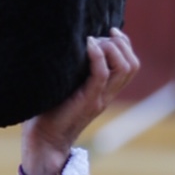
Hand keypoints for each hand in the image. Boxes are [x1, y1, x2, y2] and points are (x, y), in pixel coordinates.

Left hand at [20, 29, 139, 174]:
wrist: (42, 143)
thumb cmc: (46, 115)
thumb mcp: (62, 88)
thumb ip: (70, 72)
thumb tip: (62, 47)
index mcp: (103, 92)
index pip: (129, 66)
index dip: (125, 45)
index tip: (111, 31)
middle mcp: (106, 95)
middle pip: (132, 65)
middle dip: (122, 44)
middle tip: (103, 35)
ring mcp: (99, 98)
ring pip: (124, 68)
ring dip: (113, 48)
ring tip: (94, 40)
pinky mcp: (88, 101)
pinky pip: (102, 74)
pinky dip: (97, 55)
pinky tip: (87, 44)